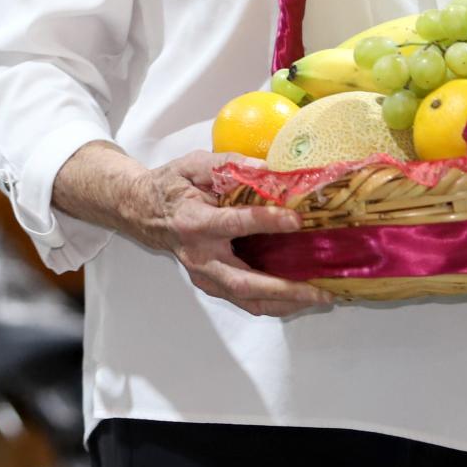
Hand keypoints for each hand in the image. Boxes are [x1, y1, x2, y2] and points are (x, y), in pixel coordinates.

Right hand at [147, 151, 335, 317]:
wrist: (145, 213)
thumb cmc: (173, 187)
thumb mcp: (194, 165)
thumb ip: (229, 164)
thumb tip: (269, 169)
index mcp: (194, 222)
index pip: (234, 224)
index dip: (266, 222)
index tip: (296, 219)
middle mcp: (200, 256)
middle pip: (244, 283)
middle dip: (285, 289)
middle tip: (320, 289)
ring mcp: (205, 276)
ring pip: (248, 300)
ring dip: (286, 302)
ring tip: (320, 296)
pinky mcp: (212, 285)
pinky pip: (247, 301)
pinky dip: (276, 302)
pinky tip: (301, 294)